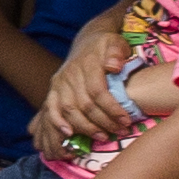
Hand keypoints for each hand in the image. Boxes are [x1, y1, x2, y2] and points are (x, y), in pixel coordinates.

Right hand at [35, 27, 139, 156]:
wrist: (88, 42)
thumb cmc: (106, 46)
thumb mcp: (116, 42)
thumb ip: (117, 52)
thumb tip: (114, 66)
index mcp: (87, 63)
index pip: (98, 90)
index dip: (112, 109)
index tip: (126, 120)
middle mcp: (70, 74)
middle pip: (85, 104)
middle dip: (104, 122)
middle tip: (120, 131)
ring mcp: (60, 83)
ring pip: (70, 110)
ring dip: (86, 127)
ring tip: (103, 136)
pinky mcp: (53, 90)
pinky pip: (52, 109)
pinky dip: (58, 123)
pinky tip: (69, 134)